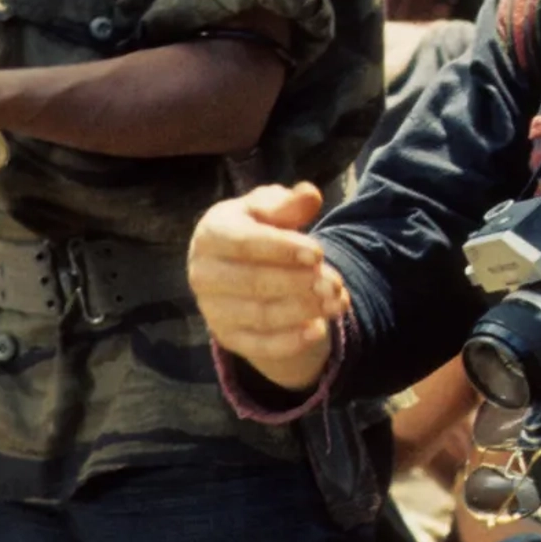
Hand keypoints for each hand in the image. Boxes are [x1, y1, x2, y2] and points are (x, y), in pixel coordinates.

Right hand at [187, 180, 349, 383]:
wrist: (242, 267)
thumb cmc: (258, 229)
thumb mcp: (271, 209)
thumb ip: (288, 203)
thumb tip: (309, 194)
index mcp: (210, 234)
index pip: (244, 243)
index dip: (282, 249)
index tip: (318, 253)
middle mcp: (203, 274)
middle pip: (253, 283)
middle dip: (299, 283)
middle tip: (335, 282)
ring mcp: (212, 309)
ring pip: (260, 316)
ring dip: (303, 311)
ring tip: (337, 302)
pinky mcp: (227, 337)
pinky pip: (259, 346)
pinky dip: (291, 341)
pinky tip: (318, 330)